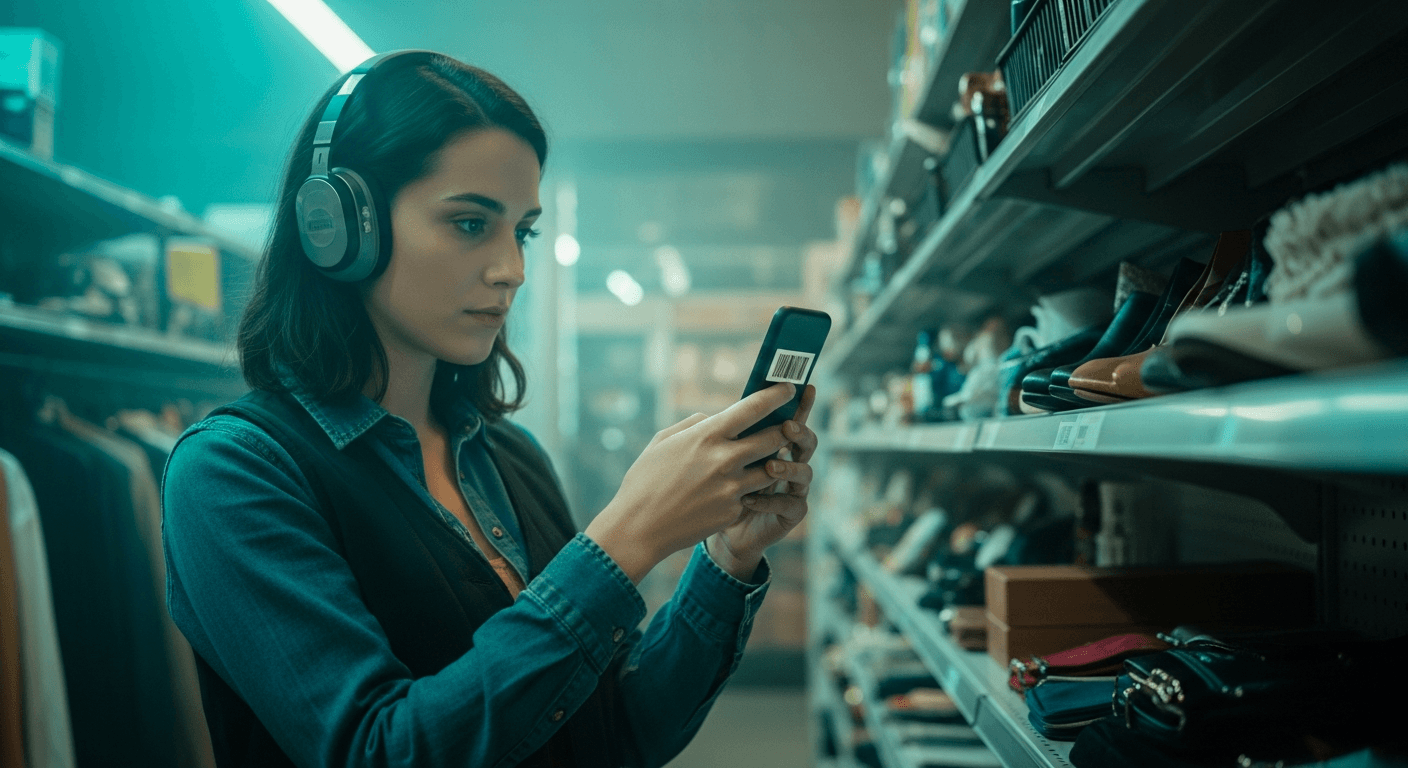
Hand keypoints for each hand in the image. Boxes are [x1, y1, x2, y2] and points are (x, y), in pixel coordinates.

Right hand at [586, 383, 798, 583]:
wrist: (639, 527)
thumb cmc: (646, 480)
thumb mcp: (663, 440)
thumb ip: (694, 423)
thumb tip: (716, 417)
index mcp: (706, 435)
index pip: (753, 408)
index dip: (776, 395)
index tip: (788, 389)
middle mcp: (724, 459)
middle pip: (774, 438)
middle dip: (785, 430)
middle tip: (788, 426)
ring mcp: (732, 488)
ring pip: (771, 469)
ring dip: (773, 462)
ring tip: (769, 458)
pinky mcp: (733, 511)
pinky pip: (752, 495)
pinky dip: (750, 489)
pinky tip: (740, 489)